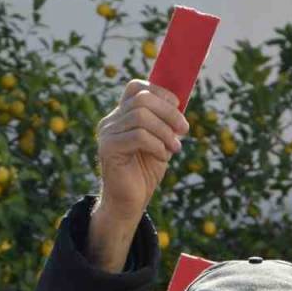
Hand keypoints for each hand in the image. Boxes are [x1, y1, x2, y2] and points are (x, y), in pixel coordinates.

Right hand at [88, 80, 187, 271]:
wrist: (130, 202)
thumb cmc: (145, 172)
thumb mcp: (160, 141)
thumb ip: (165, 122)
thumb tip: (180, 103)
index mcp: (121, 115)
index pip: (136, 88)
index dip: (160, 93)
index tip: (178, 108)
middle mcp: (111, 120)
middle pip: (142, 99)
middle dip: (169, 113)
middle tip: (184, 131)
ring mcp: (107, 133)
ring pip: (141, 117)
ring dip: (165, 131)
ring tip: (175, 148)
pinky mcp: (108, 148)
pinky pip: (138, 136)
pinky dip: (157, 145)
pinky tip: (163, 157)